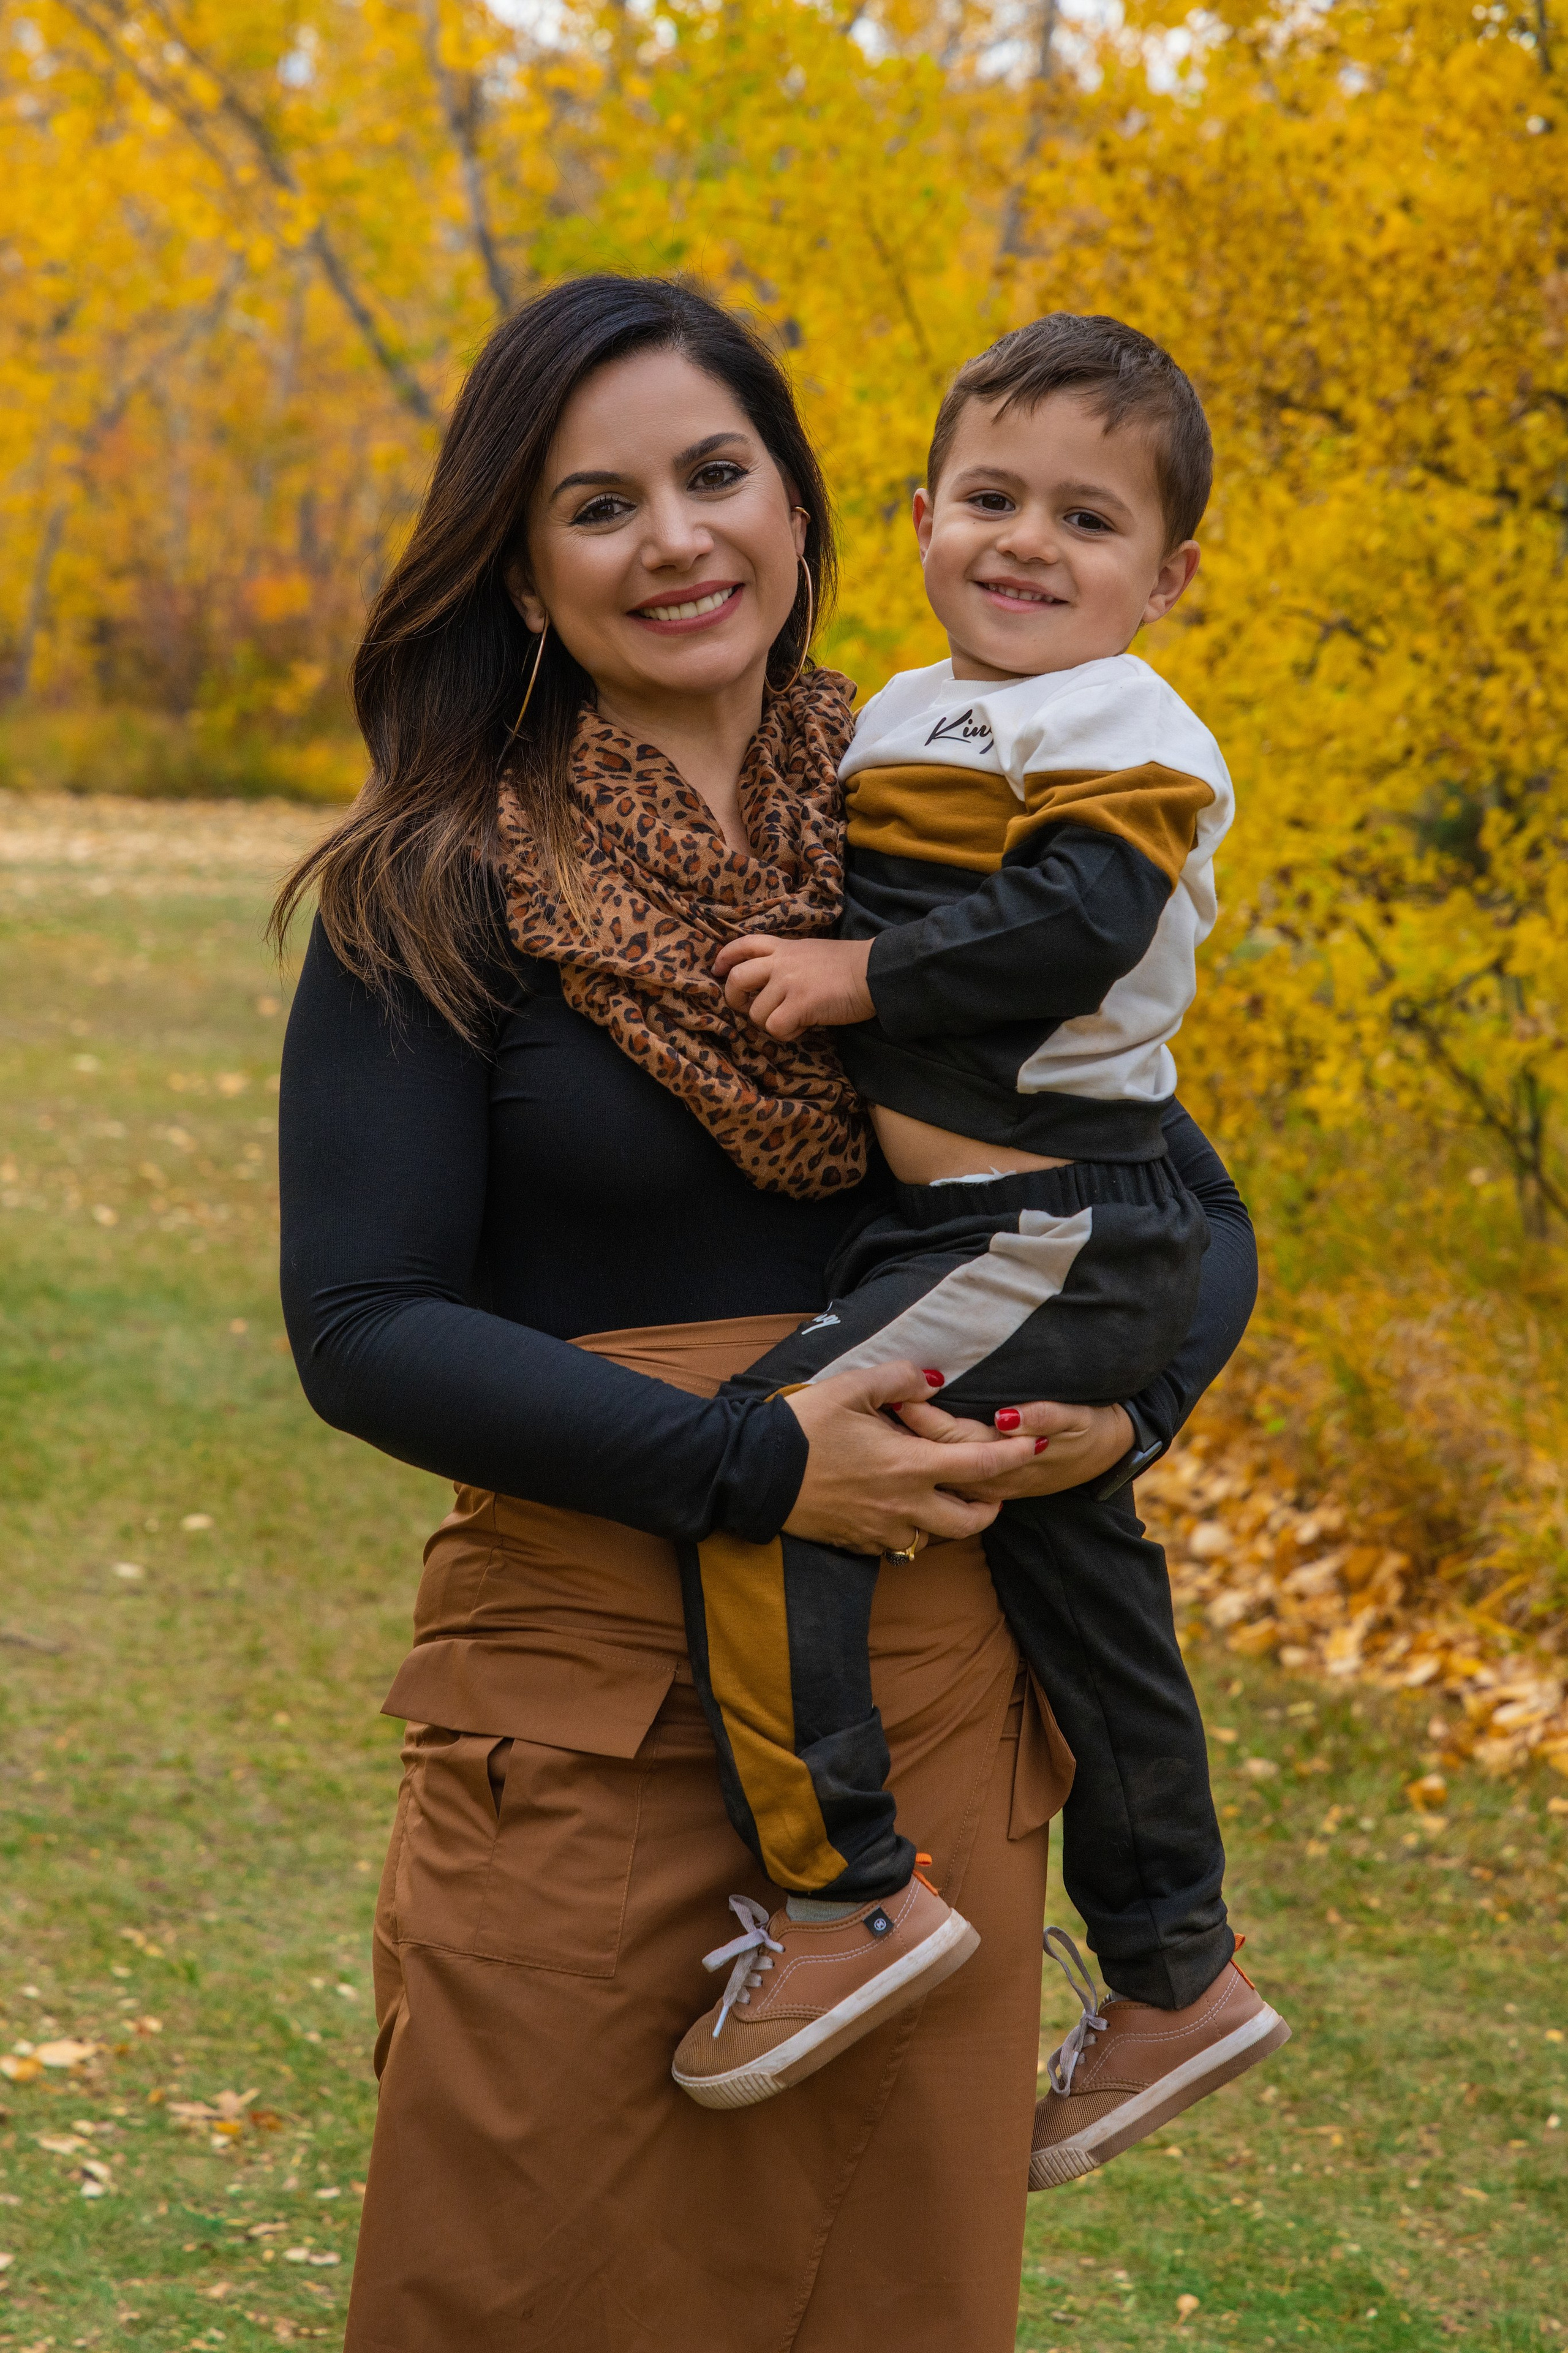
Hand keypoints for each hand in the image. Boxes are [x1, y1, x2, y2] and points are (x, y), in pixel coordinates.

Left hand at [714, 933, 873, 1039]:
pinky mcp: (799, 1004)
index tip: (718, 970)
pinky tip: (805, 1026)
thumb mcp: (811, 952)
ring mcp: (788, 983)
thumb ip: (788, 962)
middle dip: (734, 999)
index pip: (744, 945)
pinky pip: (775, 1028)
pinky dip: (788, 1034)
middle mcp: (781, 962)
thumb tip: (769, 987)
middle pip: (736, 979)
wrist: (875, 971)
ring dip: (771, 1023)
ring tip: (795, 1019)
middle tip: (748, 1009)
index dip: (725, 958)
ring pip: (755, 1012)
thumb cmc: (849, 966)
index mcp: (784, 947)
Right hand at [780, 1358, 1039, 1552]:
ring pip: (933, 1537)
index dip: (1013, 1456)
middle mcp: (904, 1506)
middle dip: (990, 1507)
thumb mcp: (851, 1387)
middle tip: (994, 1491)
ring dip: (947, 1520)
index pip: (980, 1466)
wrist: (755, 1474)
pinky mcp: (857, 1544)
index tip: (1034, 1447)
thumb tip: (935, 1380)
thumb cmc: (802, 1427)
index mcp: (909, 1465)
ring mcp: (880, 1530)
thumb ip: (900, 1379)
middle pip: (968, 1521)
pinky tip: (900, 1511)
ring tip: (944, 1498)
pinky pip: (898, 1545)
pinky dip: (910, 1531)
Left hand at [894, 1396, 1135, 1499]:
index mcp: (1010, 1454)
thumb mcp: (1076, 1418)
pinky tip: (903, 1452)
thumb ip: (1043, 1416)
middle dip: (909, 1433)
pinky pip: (949, 1483)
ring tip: (881, 1427)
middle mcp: (995, 1477)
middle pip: (939, 1457)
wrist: (1109, 1456)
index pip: (956, 1437)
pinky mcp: (991, 1490)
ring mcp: (991, 1489)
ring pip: (940, 1477)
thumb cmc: (1089, 1429)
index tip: (899, 1395)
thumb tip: (1006, 1419)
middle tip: (878, 1406)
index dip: (926, 1417)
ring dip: (912, 1452)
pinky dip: (926, 1468)